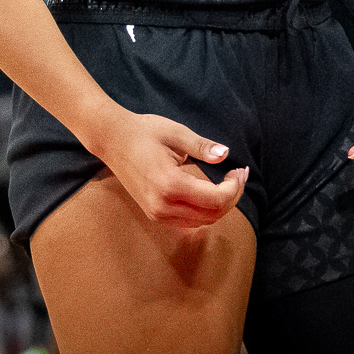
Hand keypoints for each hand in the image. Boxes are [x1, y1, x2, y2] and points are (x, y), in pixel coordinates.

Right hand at [92, 112, 248, 227]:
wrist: (112, 139)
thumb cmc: (144, 132)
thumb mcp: (177, 133)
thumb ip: (202, 146)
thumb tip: (226, 154)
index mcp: (170, 184)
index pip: (215, 199)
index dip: (235, 188)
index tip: (241, 171)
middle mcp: (162, 205)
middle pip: (212, 215)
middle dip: (232, 198)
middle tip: (240, 176)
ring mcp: (156, 213)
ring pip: (201, 222)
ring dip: (220, 206)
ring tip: (229, 183)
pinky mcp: (154, 214)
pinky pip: (188, 221)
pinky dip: (205, 211)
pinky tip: (211, 192)